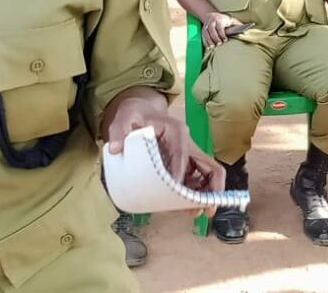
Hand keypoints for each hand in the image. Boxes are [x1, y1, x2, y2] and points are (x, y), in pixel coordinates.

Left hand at [106, 99, 224, 212]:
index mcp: (176, 131)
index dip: (180, 173)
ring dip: (204, 195)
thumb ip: (118, 131)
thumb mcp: (123, 119)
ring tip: (195, 213)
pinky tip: (185, 207)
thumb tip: (115, 149)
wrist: (139, 114)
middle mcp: (187, 143)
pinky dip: (193, 194)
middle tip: (206, 209)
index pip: (182, 153)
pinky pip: (195, 180)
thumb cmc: (134, 116)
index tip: (175, 190)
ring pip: (207, 175)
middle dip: (211, 188)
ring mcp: (187, 155)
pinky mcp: (183, 164)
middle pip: (209, 165)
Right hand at [202, 11, 241, 48]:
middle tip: (219, 44)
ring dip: (209, 40)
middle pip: (212, 30)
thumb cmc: (224, 19)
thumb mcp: (231, 20)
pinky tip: (208, 47)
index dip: (222, 34)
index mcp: (220, 19)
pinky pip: (203, 35)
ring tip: (212, 47)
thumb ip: (238, 25)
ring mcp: (207, 25)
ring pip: (206, 33)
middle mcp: (212, 21)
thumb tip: (247, 30)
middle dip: (215, 38)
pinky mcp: (203, 29)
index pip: (220, 27)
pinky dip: (205, 41)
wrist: (211, 14)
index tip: (225, 40)